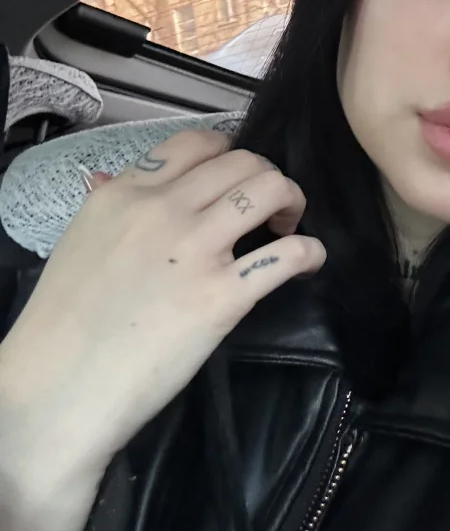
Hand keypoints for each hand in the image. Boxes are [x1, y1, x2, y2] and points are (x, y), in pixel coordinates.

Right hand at [0, 129, 324, 496]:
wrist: (59, 386)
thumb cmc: (64, 323)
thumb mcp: (79, 242)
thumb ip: (107, 206)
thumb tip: (107, 179)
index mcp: (126, 194)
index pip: (196, 144)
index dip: (230, 152)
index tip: (239, 175)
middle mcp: (164, 209)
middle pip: (242, 163)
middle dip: (268, 177)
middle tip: (271, 207)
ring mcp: (196, 249)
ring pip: (268, 190)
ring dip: (291, 201)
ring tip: (288, 226)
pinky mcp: (222, 295)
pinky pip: (287, 255)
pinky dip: (310, 252)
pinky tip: (308, 262)